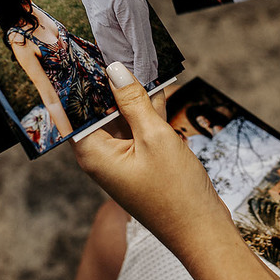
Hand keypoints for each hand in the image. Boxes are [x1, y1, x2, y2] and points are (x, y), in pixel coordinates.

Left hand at [72, 64, 234, 256]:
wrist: (201, 232)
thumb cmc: (174, 192)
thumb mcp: (155, 137)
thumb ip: (133, 101)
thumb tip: (115, 69)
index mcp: (93, 153)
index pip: (78, 108)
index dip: (83, 80)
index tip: (88, 51)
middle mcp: (102, 156)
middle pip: (101, 110)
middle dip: (112, 82)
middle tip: (120, 47)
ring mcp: (123, 160)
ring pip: (124, 117)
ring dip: (135, 94)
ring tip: (142, 58)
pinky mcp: (142, 162)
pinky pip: (140, 129)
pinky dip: (149, 111)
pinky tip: (161, 86)